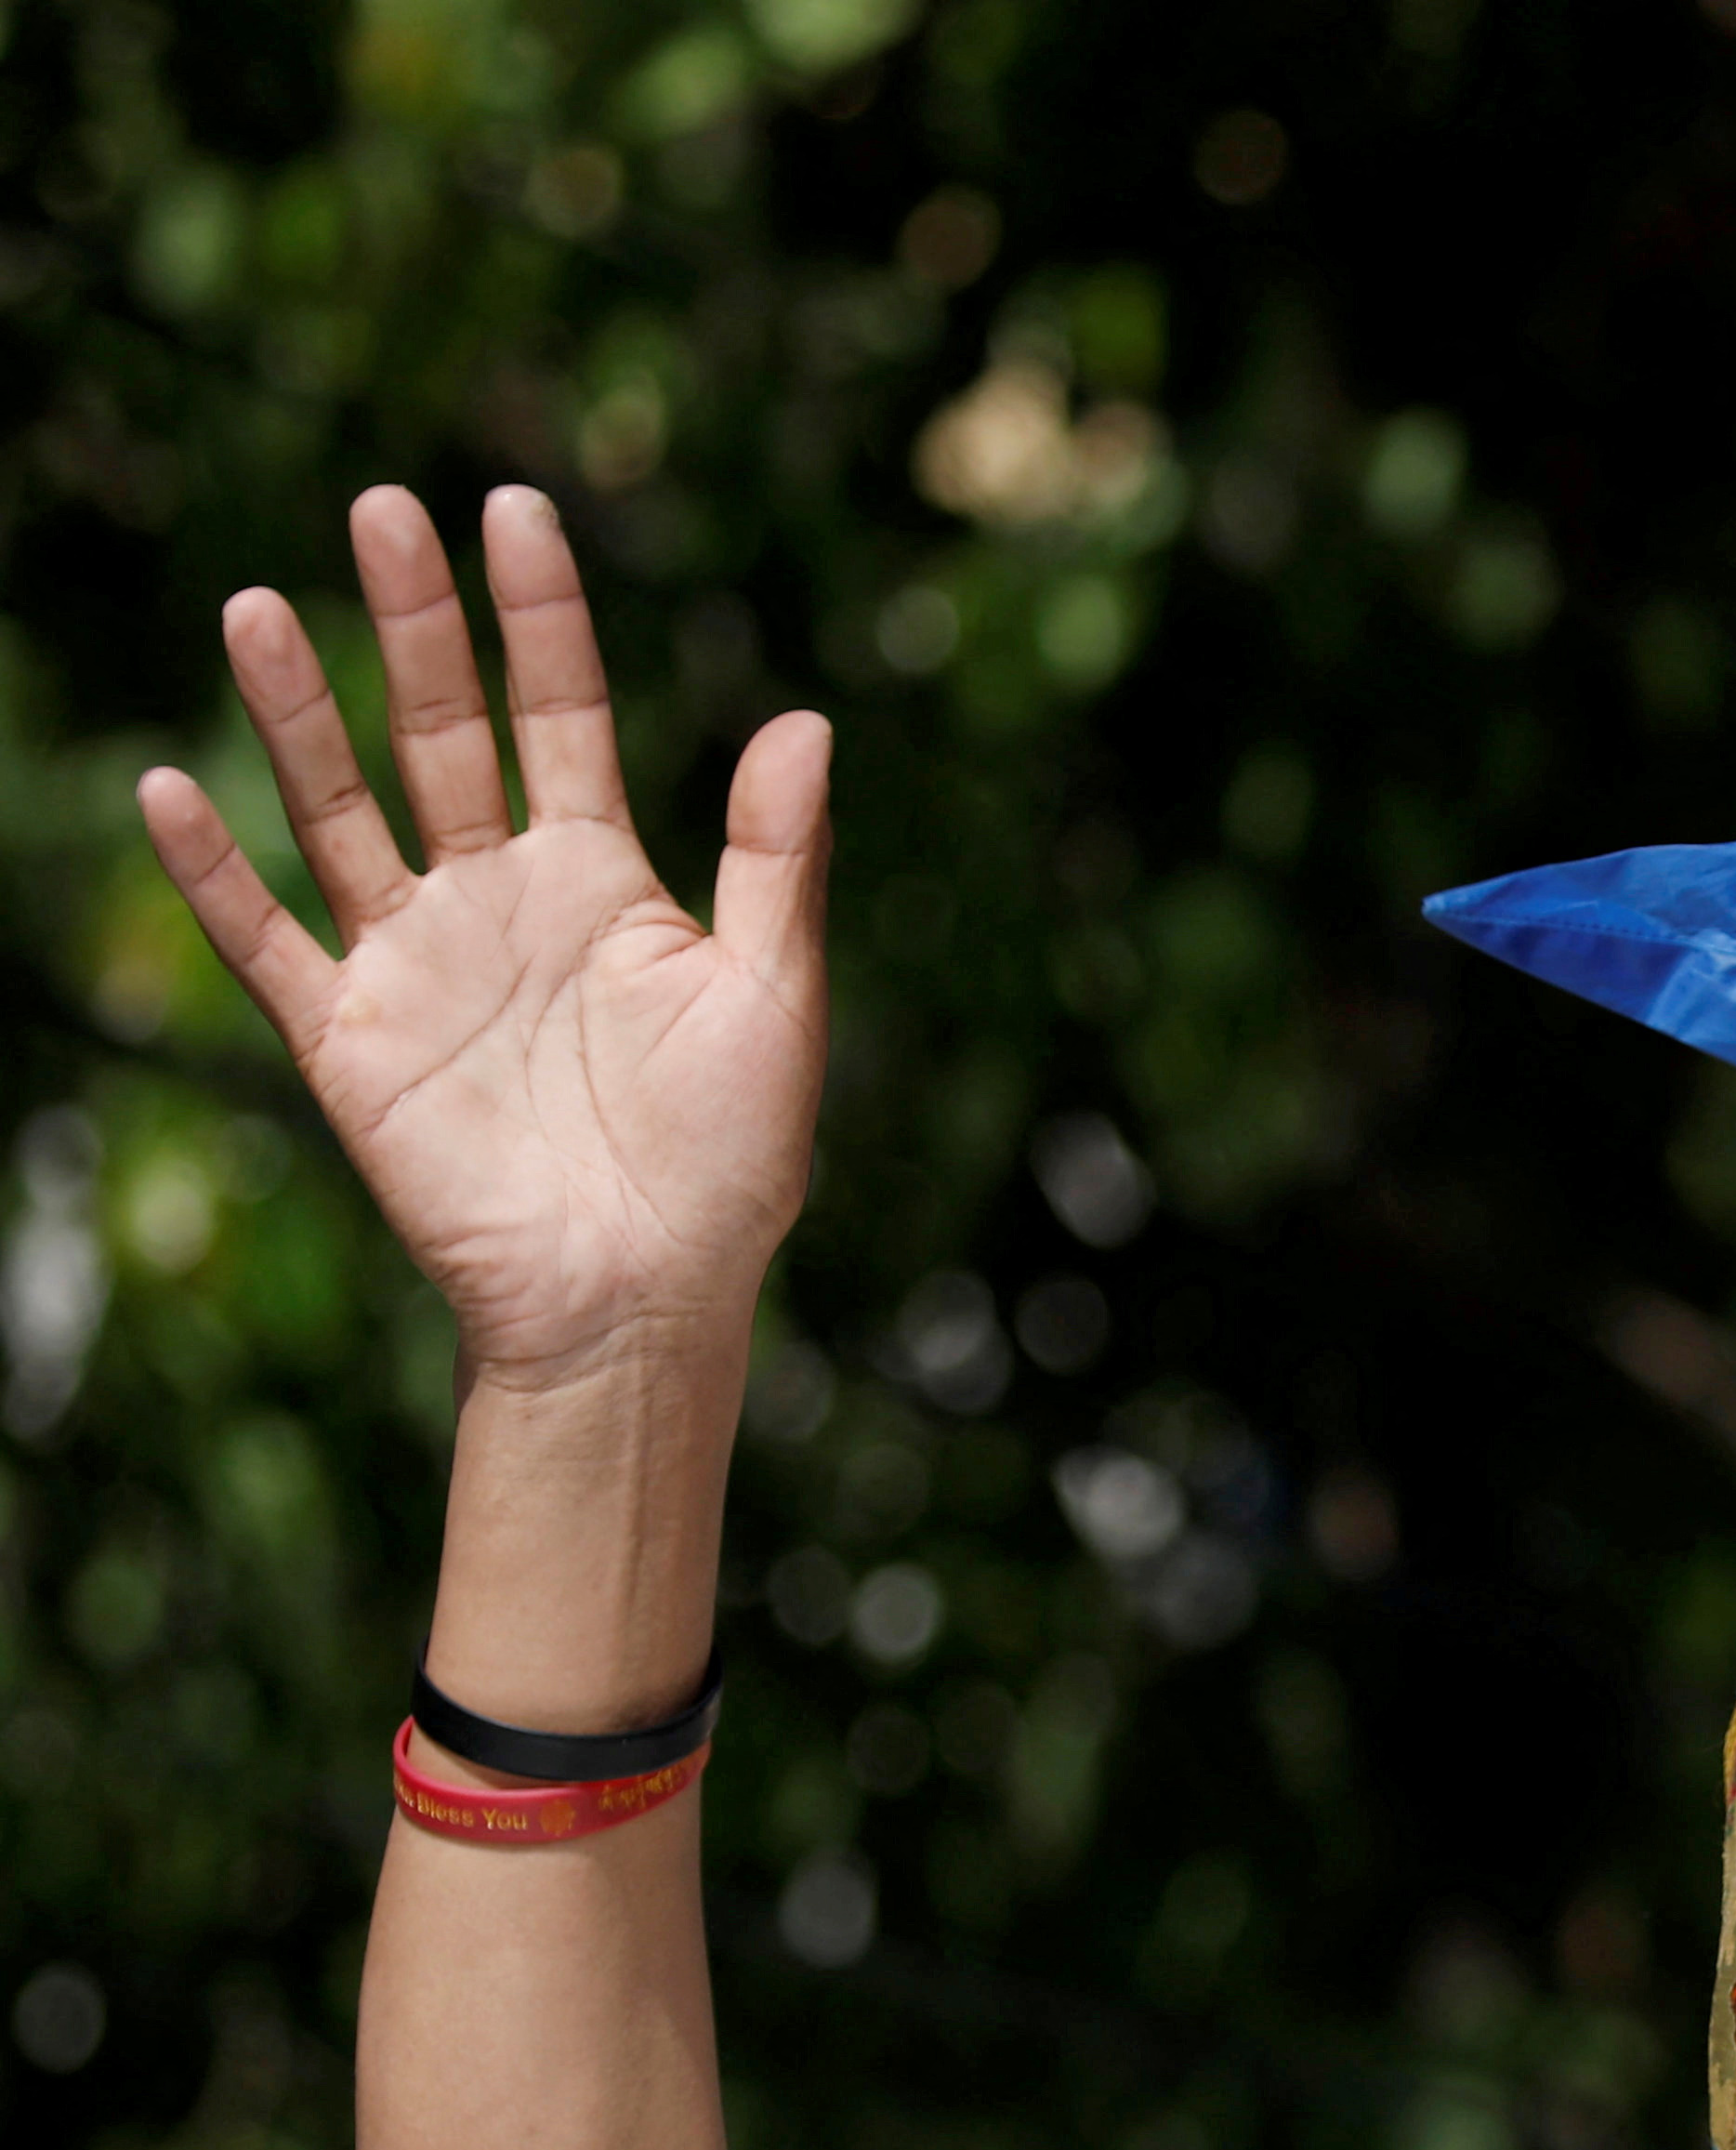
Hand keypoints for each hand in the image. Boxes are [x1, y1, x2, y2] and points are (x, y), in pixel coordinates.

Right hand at [136, 485, 827, 1397]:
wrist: (647, 1298)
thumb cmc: (729, 1165)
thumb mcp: (776, 999)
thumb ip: (778, 861)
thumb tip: (808, 722)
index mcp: (603, 881)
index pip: (563, 714)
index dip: (541, 616)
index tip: (515, 509)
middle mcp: (499, 901)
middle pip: (443, 734)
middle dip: (415, 625)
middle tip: (382, 509)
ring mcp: (417, 962)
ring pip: (340, 809)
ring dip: (298, 712)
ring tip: (260, 605)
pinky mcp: (352, 1040)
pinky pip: (267, 940)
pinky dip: (215, 870)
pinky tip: (170, 785)